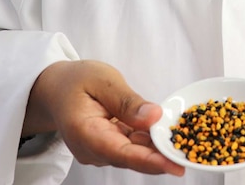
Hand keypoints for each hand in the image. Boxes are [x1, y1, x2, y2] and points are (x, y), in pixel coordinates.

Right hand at [25, 60, 184, 175]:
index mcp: (85, 132)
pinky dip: (149, 142)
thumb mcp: (102, 79)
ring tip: (184, 143)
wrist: (55, 88)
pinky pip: (132, 147)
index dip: (149, 161)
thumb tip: (154, 117)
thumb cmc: (75, 81)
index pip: (120, 152)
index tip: (174, 164)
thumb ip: (127, 101)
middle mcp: (91, 149)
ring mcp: (99, 152)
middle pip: (131, 157)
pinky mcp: (108, 148)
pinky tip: (167, 136)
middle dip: (161, 156)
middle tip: (189, 153)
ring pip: (134, 154)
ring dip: (157, 148)